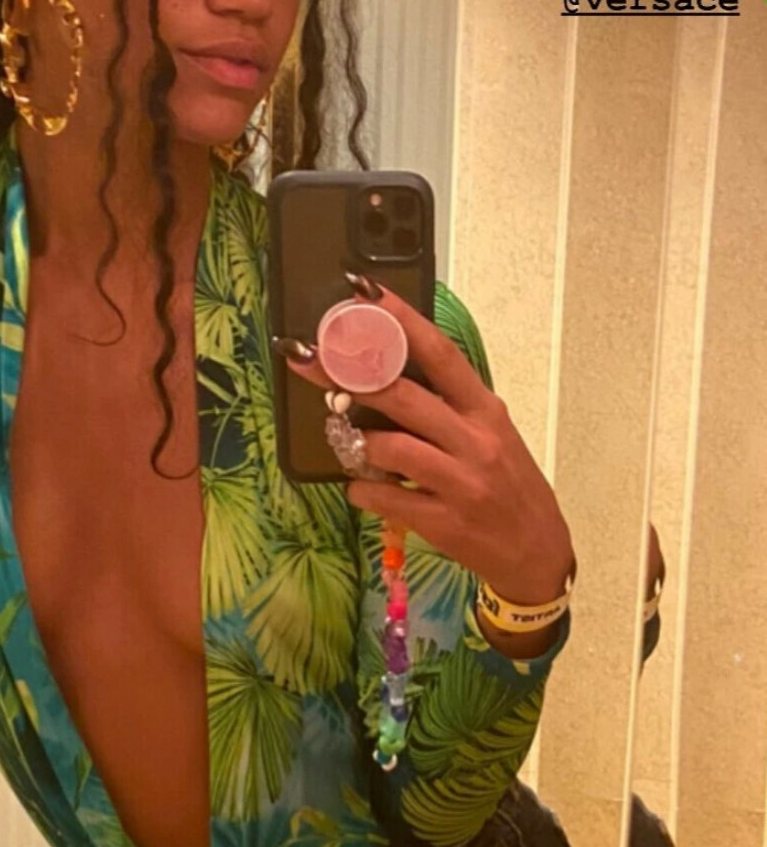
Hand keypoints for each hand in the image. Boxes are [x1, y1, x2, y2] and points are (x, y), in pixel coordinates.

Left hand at [277, 275, 575, 615]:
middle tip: (310, 358)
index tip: (363, 294)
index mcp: (485, 410)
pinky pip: (384, 496)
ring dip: (357, 441)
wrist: (536, 552)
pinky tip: (362, 488)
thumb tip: (388, 371)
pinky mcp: (443, 521)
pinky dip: (362, 489)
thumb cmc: (509, 485)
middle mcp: (474, 440)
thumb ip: (450, 406)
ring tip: (349, 442)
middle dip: (348, 374)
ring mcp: (460, 482)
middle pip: (402, 395)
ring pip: (389, 446)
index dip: (400, 321)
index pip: (440, 353)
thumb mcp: (492, 435)